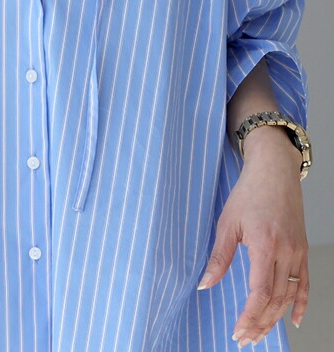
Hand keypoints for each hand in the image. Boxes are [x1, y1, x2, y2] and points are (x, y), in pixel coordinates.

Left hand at [197, 132, 308, 346]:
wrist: (274, 172)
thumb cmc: (248, 193)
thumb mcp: (227, 222)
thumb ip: (219, 256)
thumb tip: (205, 283)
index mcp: (264, 244)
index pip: (259, 292)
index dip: (249, 316)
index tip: (238, 331)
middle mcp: (285, 252)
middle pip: (275, 300)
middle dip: (260, 323)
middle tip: (245, 339)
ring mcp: (297, 252)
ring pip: (289, 296)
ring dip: (275, 318)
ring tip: (259, 333)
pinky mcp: (302, 250)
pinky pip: (304, 284)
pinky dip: (300, 304)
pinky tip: (292, 320)